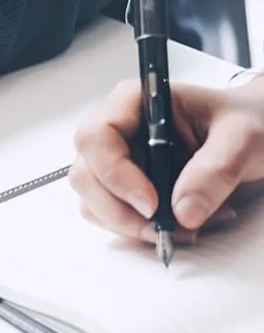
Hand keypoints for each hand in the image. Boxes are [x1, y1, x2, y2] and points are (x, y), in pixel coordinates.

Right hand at [70, 77, 263, 242]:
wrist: (258, 133)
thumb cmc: (249, 121)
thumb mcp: (243, 137)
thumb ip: (215, 170)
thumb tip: (183, 211)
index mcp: (134, 102)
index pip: (96, 137)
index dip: (115, 174)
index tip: (152, 204)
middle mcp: (117, 130)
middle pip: (86, 176)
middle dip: (120, 210)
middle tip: (164, 229)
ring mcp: (117, 160)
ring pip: (93, 202)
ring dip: (131, 225)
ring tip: (185, 228)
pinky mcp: (125, 187)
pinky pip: (112, 216)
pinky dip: (140, 230)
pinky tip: (181, 224)